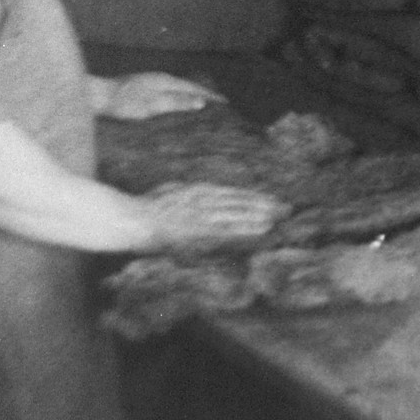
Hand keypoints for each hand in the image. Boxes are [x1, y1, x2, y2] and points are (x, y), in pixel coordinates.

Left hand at [97, 73, 225, 119]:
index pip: (194, 88)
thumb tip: (202, 102)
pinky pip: (166, 91)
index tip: (225, 103)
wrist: (96, 96)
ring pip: (176, 87)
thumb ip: (177, 103)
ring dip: (190, 94)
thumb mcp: (153, 105)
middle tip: (217, 102)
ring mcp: (149, 81)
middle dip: (203, 93)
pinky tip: (172, 103)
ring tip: (199, 102)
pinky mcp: (140, 87)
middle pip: (187, 85)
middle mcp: (159, 78)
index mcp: (165, 81)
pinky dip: (177, 96)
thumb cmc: (123, 103)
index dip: (210, 96)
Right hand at [142, 182, 288, 246]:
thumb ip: (191, 194)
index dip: (254, 197)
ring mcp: (203, 214)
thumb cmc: (149, 207)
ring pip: (239, 212)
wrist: (132, 220)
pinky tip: (263, 228)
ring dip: (261, 214)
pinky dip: (248, 227)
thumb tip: (206, 194)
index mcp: (199, 190)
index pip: (233, 193)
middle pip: (240, 201)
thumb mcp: (173, 192)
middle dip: (265, 205)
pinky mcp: (200, 229)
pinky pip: (230, 228)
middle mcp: (205, 199)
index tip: (272, 199)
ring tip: (280, 217)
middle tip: (287, 208)